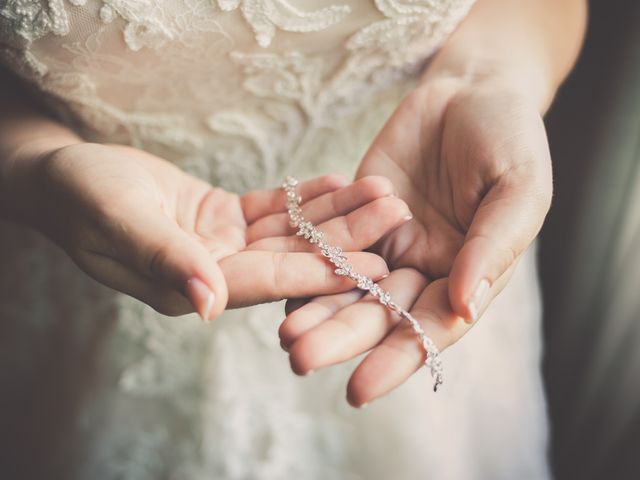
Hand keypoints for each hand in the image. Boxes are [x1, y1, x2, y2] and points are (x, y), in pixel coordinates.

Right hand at [25, 143, 411, 319]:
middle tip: (397, 219)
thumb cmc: (83, 200)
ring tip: (383, 193)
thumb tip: (208, 306)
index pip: (266, 281)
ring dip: (335, 212)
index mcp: (190, 287)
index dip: (319, 273)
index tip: (371, 267)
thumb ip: (164, 259)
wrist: (67, 177)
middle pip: (291, 256)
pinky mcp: (224, 219)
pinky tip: (341, 181)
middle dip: (345, 238)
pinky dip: (305, 195)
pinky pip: (273, 208)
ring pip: (290, 230)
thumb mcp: (119, 223)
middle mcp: (216, 273)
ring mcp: (223, 247)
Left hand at [279, 77, 551, 404]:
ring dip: (315, 308)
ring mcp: (386, 242)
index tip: (357, 389)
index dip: (395, 359)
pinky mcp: (356, 214)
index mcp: (467, 275)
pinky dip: (307, 260)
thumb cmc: (510, 138)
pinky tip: (278, 280)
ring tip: (283, 334)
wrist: (470, 89)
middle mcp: (423, 268)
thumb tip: (463, 305)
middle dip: (341, 338)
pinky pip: (329, 240)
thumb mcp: (518, 188)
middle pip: (378, 313)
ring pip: (347, 284)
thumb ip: (492, 246)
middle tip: (299, 359)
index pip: (429, 329)